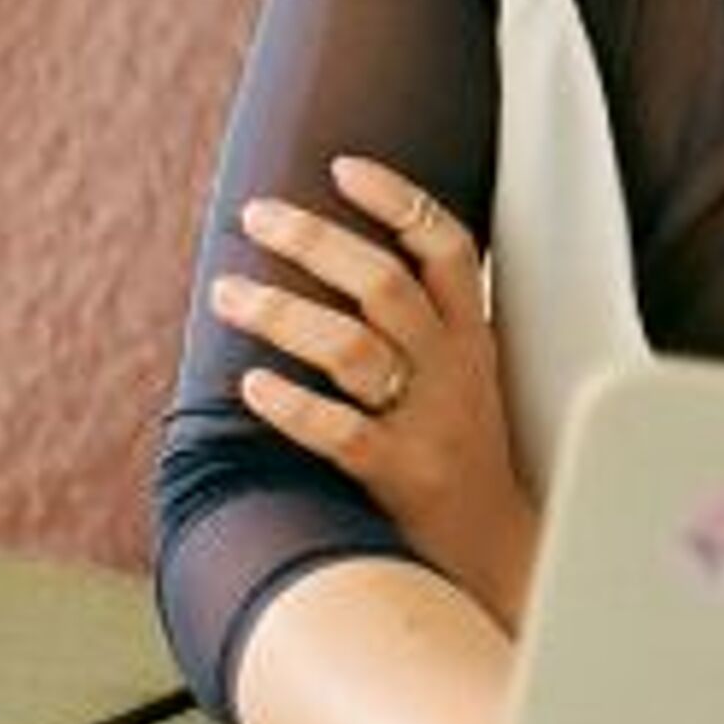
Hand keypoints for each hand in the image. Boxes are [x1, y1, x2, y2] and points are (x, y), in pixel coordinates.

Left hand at [214, 155, 539, 625]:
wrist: (497, 558)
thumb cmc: (459, 454)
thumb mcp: (462, 376)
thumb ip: (420, 324)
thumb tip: (332, 260)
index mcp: (471, 336)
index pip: (446, 247)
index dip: (398, 199)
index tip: (341, 166)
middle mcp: (453, 369)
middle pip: (386, 284)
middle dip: (316, 240)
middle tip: (256, 214)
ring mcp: (429, 422)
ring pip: (355, 348)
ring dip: (283, 313)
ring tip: (226, 293)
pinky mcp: (402, 477)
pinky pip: (342, 432)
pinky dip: (292, 405)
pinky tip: (250, 386)